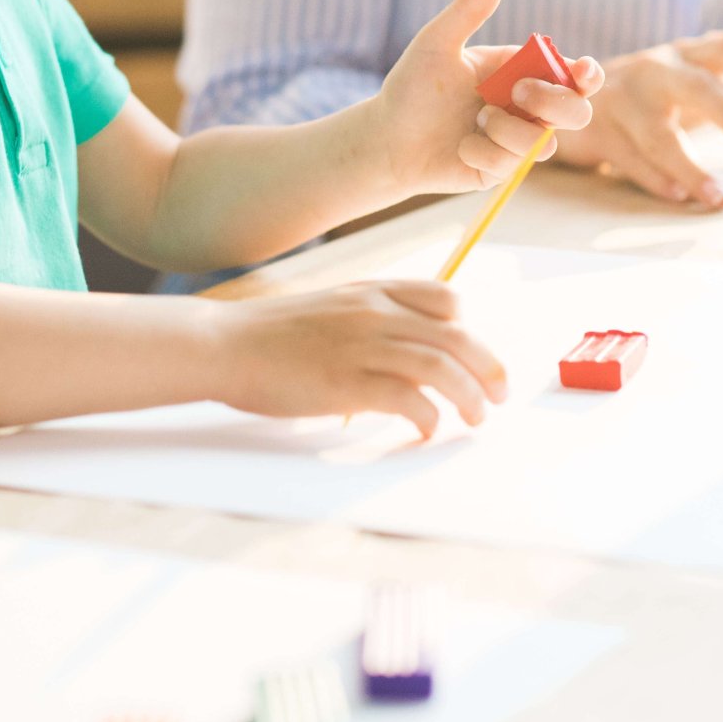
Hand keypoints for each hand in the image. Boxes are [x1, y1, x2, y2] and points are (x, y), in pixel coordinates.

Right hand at [211, 279, 507, 436]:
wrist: (223, 344)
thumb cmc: (269, 335)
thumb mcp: (327, 310)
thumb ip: (365, 320)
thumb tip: (401, 351)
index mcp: (370, 291)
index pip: (444, 297)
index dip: (468, 327)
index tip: (472, 356)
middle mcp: (374, 313)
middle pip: (457, 336)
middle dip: (489, 369)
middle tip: (499, 396)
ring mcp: (362, 346)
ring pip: (442, 367)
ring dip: (469, 398)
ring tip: (475, 419)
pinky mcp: (348, 383)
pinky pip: (409, 399)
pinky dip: (429, 418)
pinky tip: (426, 430)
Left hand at [365, 0, 603, 197]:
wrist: (386, 139)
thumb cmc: (411, 87)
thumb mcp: (436, 43)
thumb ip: (468, 11)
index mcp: (521, 72)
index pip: (573, 74)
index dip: (587, 74)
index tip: (580, 71)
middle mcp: (526, 108)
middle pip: (577, 111)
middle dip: (554, 102)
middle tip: (517, 92)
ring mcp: (517, 141)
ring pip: (546, 143)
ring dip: (510, 130)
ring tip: (476, 119)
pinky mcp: (502, 169)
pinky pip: (512, 165)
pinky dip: (483, 152)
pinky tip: (461, 146)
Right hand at [553, 30, 722, 207]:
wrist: (572, 97)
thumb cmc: (656, 94)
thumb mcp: (704, 87)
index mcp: (689, 55)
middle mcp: (655, 70)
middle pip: (694, 85)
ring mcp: (622, 99)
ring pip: (657, 132)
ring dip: (689, 165)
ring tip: (720, 195)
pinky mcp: (598, 131)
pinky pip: (628, 158)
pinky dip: (653, 178)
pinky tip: (678, 195)